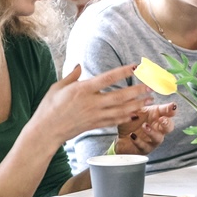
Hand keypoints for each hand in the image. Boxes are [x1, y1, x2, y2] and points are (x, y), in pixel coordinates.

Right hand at [33, 64, 151, 144]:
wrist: (46, 130)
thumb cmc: (49, 107)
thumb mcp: (57, 87)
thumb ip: (71, 76)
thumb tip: (79, 66)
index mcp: (82, 90)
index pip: (106, 78)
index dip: (122, 72)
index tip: (135, 66)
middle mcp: (91, 103)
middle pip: (119, 96)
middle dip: (137, 91)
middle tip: (150, 86)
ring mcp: (95, 115)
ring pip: (121, 110)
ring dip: (137, 104)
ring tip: (149, 99)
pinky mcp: (95, 125)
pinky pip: (115, 121)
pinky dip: (127, 117)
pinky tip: (136, 113)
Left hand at [116, 102, 176, 155]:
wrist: (121, 137)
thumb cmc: (130, 122)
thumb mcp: (133, 109)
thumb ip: (138, 101)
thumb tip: (143, 89)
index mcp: (157, 115)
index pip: (167, 112)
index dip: (171, 109)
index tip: (173, 106)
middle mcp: (157, 128)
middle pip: (169, 127)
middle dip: (167, 123)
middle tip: (163, 119)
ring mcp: (152, 139)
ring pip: (159, 138)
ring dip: (153, 132)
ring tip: (145, 126)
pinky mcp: (144, 148)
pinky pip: (144, 146)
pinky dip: (139, 141)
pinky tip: (133, 136)